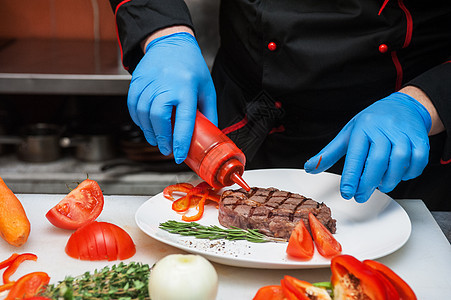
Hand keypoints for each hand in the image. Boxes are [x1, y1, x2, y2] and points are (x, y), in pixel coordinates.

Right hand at [128, 32, 216, 162]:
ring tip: (157, 140)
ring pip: (143, 114)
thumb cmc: (191, 65)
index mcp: (186, 88)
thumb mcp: (206, 88)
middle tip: (167, 150)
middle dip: (162, 139)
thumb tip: (210, 134)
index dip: (180, 142)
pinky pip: (133, 106)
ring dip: (149, 132)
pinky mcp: (136, 81)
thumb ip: (209, 112)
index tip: (178, 156)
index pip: (183, 121)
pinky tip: (147, 126)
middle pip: (159, 119)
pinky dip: (139, 120)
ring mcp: (149, 83)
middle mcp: (166, 85)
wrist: (170, 42)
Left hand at [304, 92, 431, 202]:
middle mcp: (383, 129)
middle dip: (367, 184)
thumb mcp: (347, 134)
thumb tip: (310, 167)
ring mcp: (403, 133)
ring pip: (398, 162)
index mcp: (362, 128)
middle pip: (376, 161)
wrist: (402, 105)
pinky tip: (398, 175)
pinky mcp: (420, 139)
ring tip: (379, 186)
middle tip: (360, 196)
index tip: (347, 192)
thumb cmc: (372, 122)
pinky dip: (409, 173)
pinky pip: (417, 161)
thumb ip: (328, 153)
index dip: (350, 177)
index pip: (355, 156)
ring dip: (389, 180)